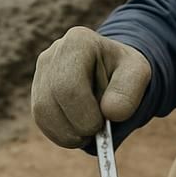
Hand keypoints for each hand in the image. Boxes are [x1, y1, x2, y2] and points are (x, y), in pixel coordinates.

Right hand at [31, 26, 150, 147]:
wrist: (112, 72)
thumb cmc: (124, 72)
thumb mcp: (138, 74)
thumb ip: (128, 91)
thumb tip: (109, 113)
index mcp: (78, 42)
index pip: (69, 87)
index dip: (85, 115)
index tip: (104, 121)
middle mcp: (52, 54)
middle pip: (51, 102)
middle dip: (77, 126)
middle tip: (96, 131)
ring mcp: (41, 73)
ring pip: (42, 114)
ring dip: (68, 134)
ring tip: (89, 131)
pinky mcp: (37, 92)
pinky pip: (41, 120)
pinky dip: (61, 134)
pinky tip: (79, 131)